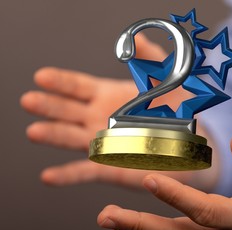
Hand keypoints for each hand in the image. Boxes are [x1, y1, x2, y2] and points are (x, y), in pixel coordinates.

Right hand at [20, 34, 177, 186]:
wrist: (189, 144)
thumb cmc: (178, 111)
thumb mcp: (166, 81)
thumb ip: (151, 59)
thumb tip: (136, 38)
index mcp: (107, 97)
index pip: (78, 87)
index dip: (60, 82)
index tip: (42, 77)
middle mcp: (98, 119)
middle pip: (67, 111)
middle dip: (49, 105)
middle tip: (30, 100)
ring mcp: (101, 144)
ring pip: (71, 138)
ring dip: (53, 135)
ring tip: (34, 131)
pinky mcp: (109, 167)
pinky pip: (85, 172)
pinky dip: (67, 175)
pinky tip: (49, 176)